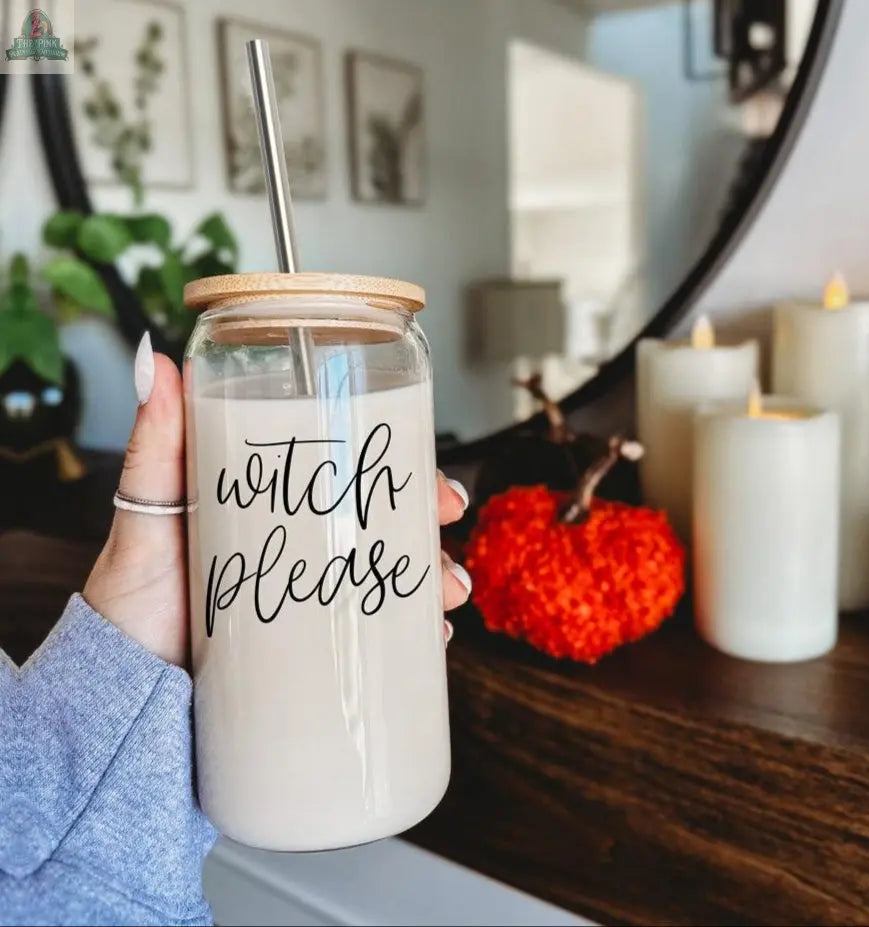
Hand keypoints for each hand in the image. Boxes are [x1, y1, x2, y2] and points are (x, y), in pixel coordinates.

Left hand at [83, 334, 471, 666]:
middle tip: (449, 540)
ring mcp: (308, 599)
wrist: (120, 691)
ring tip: (447, 599)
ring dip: (434, 582)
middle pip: (384, 527)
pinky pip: (374, 635)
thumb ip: (155, 444)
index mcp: (274, 506)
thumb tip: (157, 360)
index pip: (353, 477)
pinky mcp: (310, 650)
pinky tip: (431, 638)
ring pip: (389, 579)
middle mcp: (299, 547)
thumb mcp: (147, 511)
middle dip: (432, 531)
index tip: (436, 485)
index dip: (405, 476)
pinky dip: (411, 633)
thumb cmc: (130, 598)